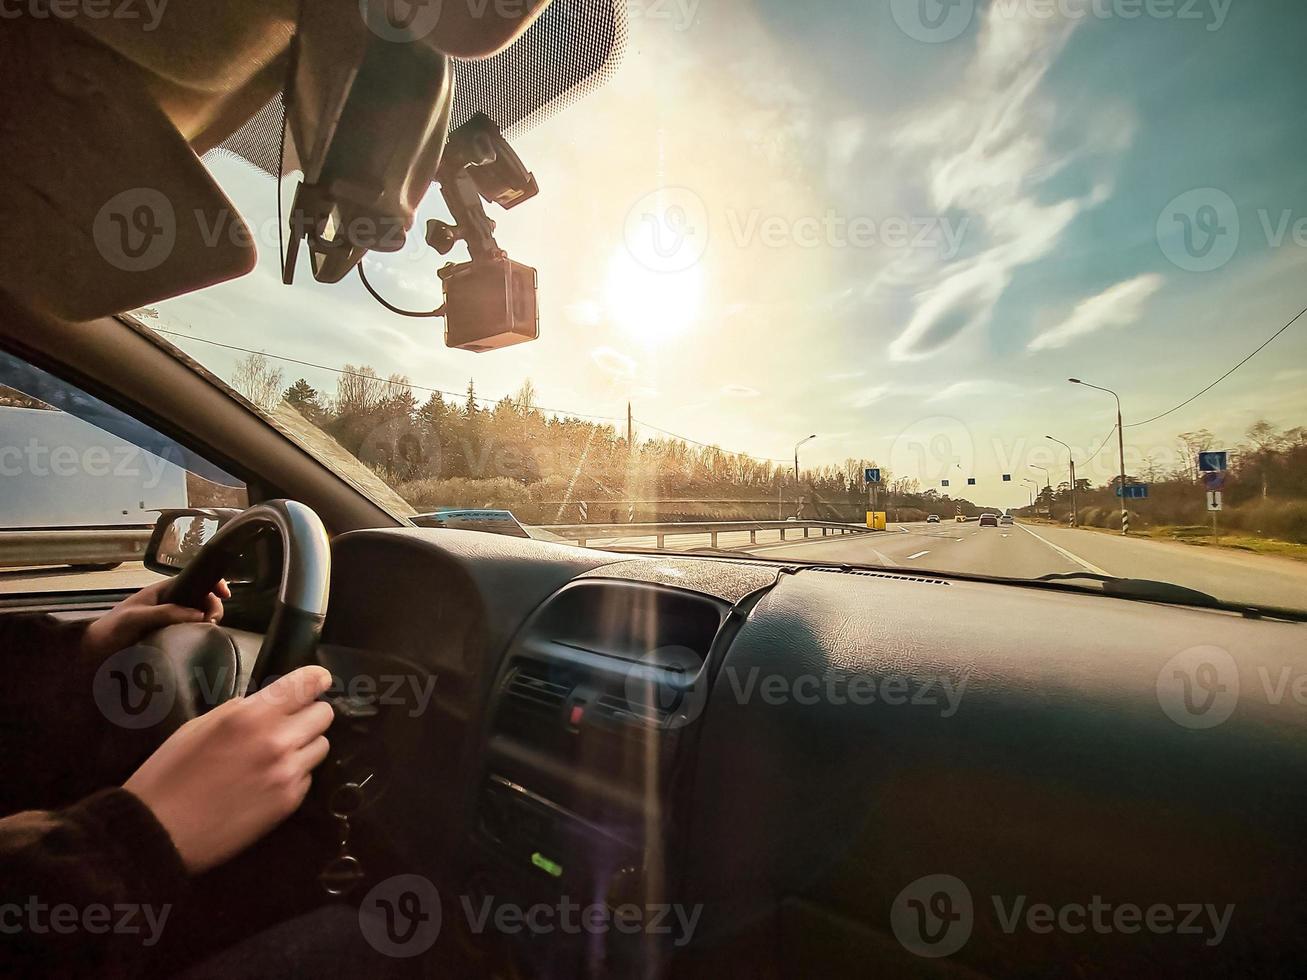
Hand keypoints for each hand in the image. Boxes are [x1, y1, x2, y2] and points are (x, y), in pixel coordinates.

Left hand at [82, 578, 229, 660]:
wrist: (93, 655)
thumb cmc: (110, 630)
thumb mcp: (135, 617)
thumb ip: (165, 612)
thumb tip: (199, 615)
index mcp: (163, 592)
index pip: (194, 580)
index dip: (212, 582)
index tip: (225, 595)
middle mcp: (170, 605)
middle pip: (202, 600)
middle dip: (212, 608)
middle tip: (212, 623)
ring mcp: (170, 623)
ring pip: (199, 618)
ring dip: (207, 624)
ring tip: (206, 634)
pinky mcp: (170, 640)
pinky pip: (191, 634)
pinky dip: (200, 637)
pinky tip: (201, 643)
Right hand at [124, 666, 334, 873]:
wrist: (158, 832)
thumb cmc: (168, 775)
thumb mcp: (198, 726)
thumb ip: (239, 710)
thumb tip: (267, 704)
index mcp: (250, 716)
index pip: (306, 683)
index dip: (315, 678)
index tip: (317, 680)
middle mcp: (277, 741)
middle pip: (324, 714)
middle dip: (309, 715)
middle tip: (290, 723)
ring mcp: (287, 774)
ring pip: (321, 746)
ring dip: (305, 745)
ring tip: (277, 755)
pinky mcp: (290, 802)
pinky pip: (308, 776)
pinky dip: (295, 774)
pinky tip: (267, 782)